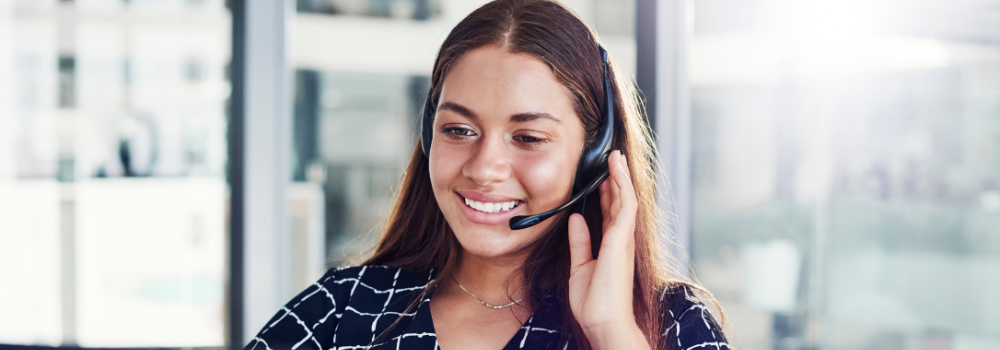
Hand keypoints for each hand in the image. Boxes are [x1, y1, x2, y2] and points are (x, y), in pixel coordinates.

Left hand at [567, 150, 650, 348]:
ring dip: (620, 176)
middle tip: (612, 159)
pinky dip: (621, 186)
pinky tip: (616, 171)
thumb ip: (580, 241)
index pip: (611, 213)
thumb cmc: (594, 303)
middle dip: (616, 179)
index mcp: (611, 246)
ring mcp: (623, 238)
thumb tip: (576, 219)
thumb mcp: (580, 266)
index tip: (603, 176)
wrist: (603, 321)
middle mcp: (621, 240)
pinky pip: (625, 206)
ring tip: (616, 157)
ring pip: (625, 199)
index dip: (608, 193)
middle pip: (620, 202)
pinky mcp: (622, 239)